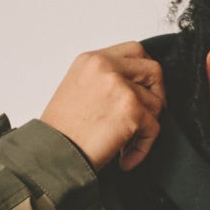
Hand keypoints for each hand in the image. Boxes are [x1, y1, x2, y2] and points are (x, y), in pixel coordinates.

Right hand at [40, 43, 164, 171]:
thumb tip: (133, 87)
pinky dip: (143, 147)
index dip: (145, 71)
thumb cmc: (61, 131)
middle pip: (152, 70)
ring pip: (156, 102)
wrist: (52, 155)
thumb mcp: (77, 88)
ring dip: (146, 126)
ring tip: (126, 144)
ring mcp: (120, 87)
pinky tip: (125, 158)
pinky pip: (153, 128)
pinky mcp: (131, 110)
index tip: (145, 89)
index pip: (134, 51)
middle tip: (148, 115)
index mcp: (92, 60)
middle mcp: (106, 67)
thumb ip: (104, 80)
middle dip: (157, 94)